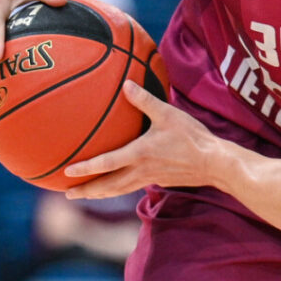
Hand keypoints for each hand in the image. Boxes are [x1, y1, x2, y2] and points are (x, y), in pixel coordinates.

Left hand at [61, 81, 218, 196]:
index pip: (107, 163)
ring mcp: (149, 178)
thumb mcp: (168, 114)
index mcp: (140, 154)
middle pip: (108, 186)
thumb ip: (145, 100)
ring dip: (99, 193)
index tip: (67, 172)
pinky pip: (130, 187)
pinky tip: (113, 187)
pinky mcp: (157, 181)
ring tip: (83, 195)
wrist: (214, 162)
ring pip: (118, 190)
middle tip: (66, 194)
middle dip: (86, 191)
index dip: (86, 168)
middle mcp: (141, 170)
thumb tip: (126, 84)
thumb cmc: (191, 137)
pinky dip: (116, 190)